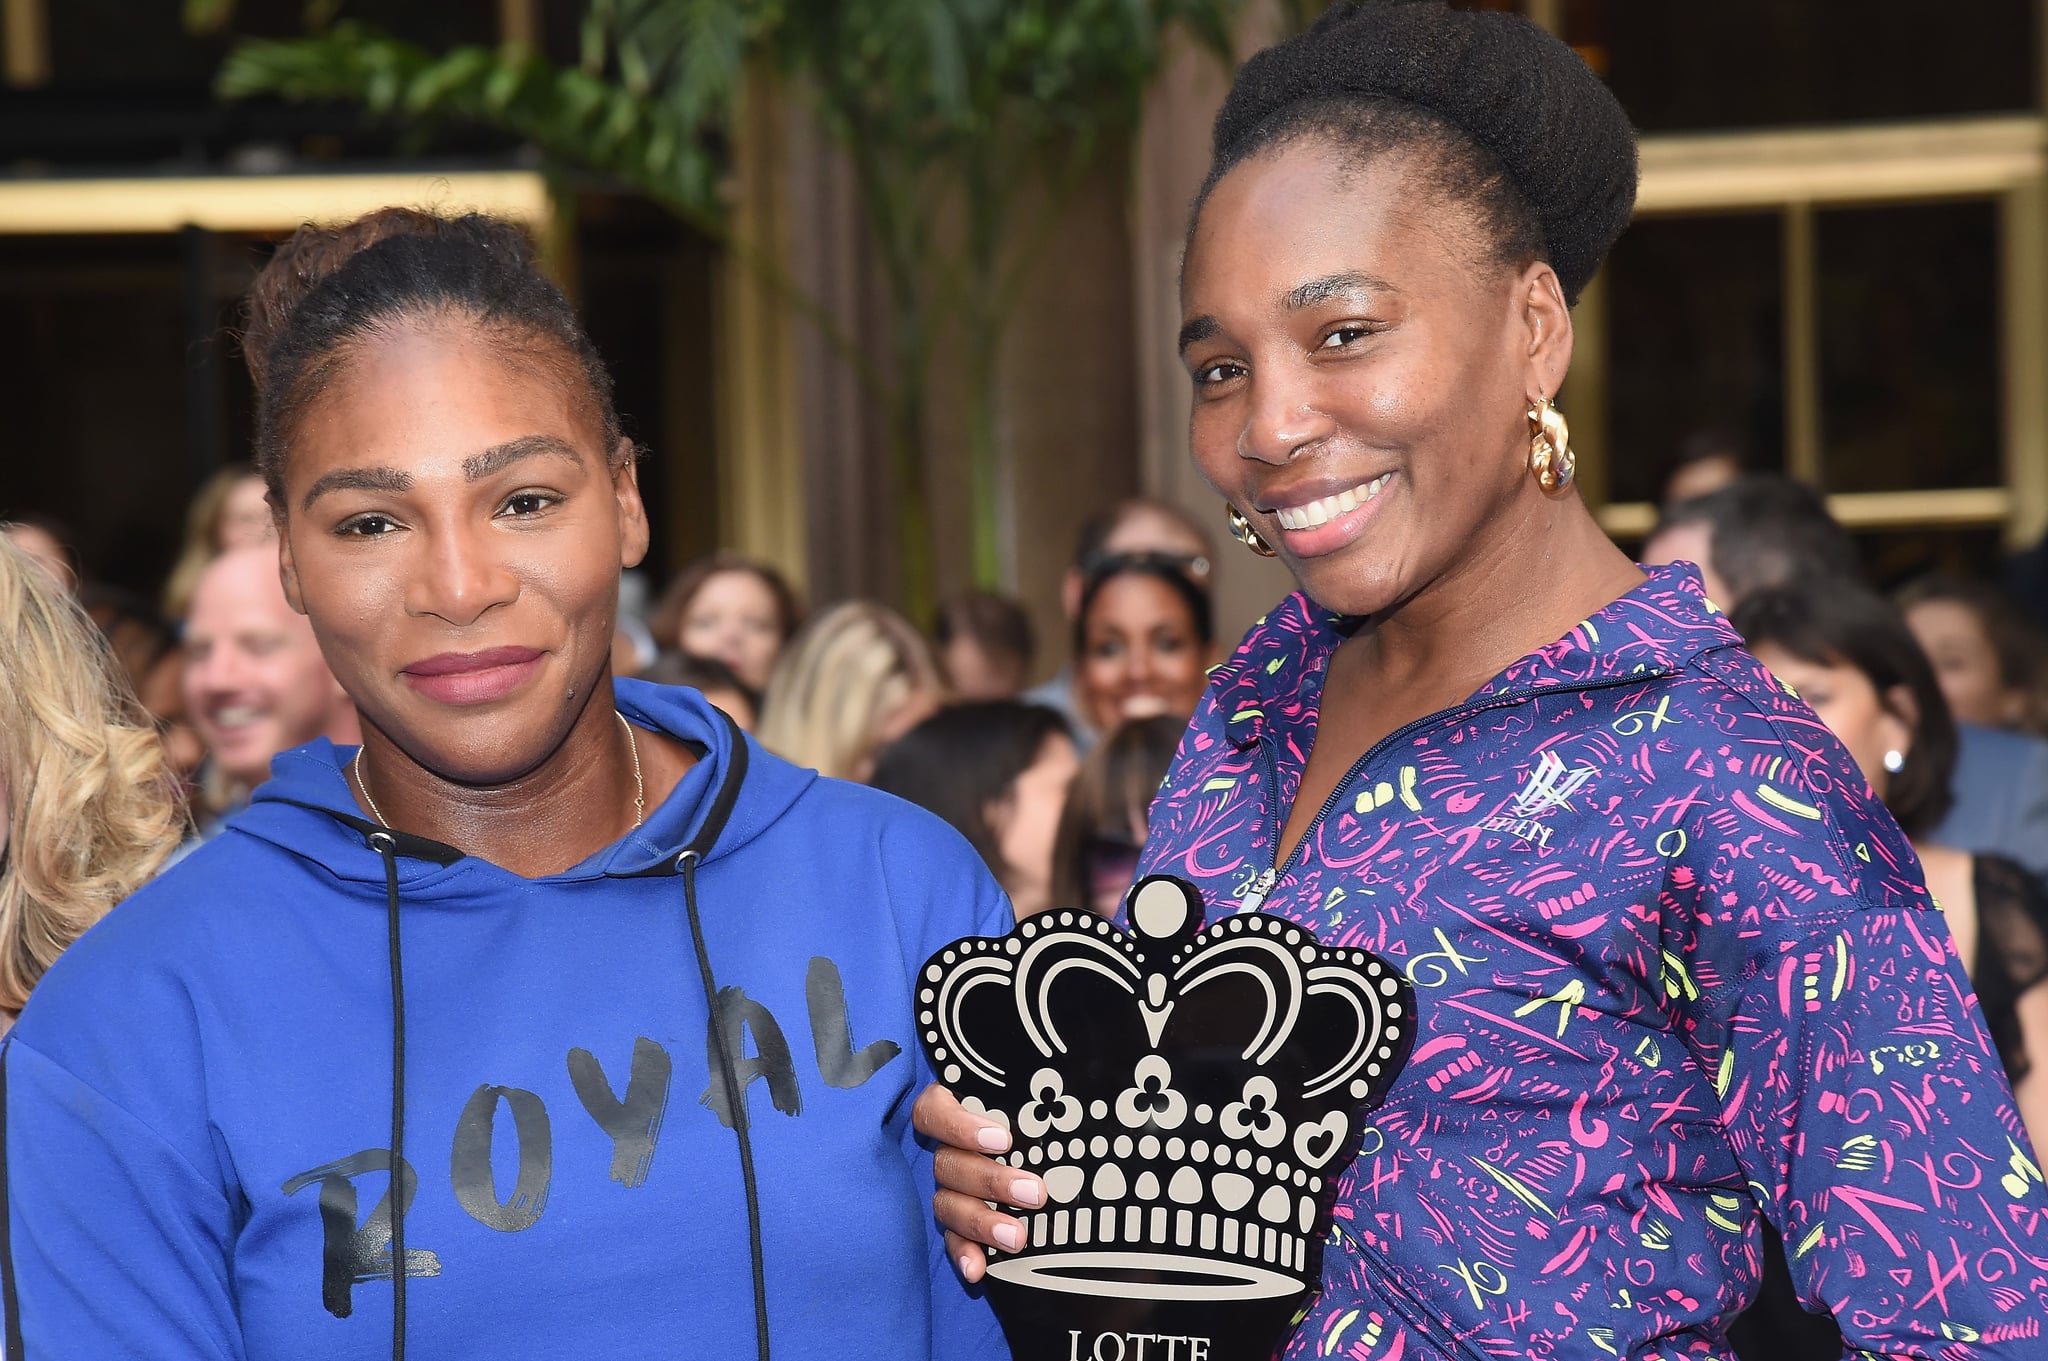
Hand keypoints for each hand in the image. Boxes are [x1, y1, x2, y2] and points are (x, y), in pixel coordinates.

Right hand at [912, 1082, 1045, 1282]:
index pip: (933, 1111)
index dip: (960, 1126)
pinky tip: (978, 1269)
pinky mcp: (957, 1219)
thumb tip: (1083, 1069)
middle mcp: (947, 1147)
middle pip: (948, 1163)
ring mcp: (949, 1185)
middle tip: (1035, 1194)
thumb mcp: (1039, 1091)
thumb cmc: (1042, 1109)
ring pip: (949, 1202)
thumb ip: (1042, 1082)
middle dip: (992, 1181)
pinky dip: (964, 1253)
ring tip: (1018, 1237)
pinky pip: (951, 1238)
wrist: (1051, 1145)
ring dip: (982, 1221)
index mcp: (957, 1108)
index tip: (1002, 1139)